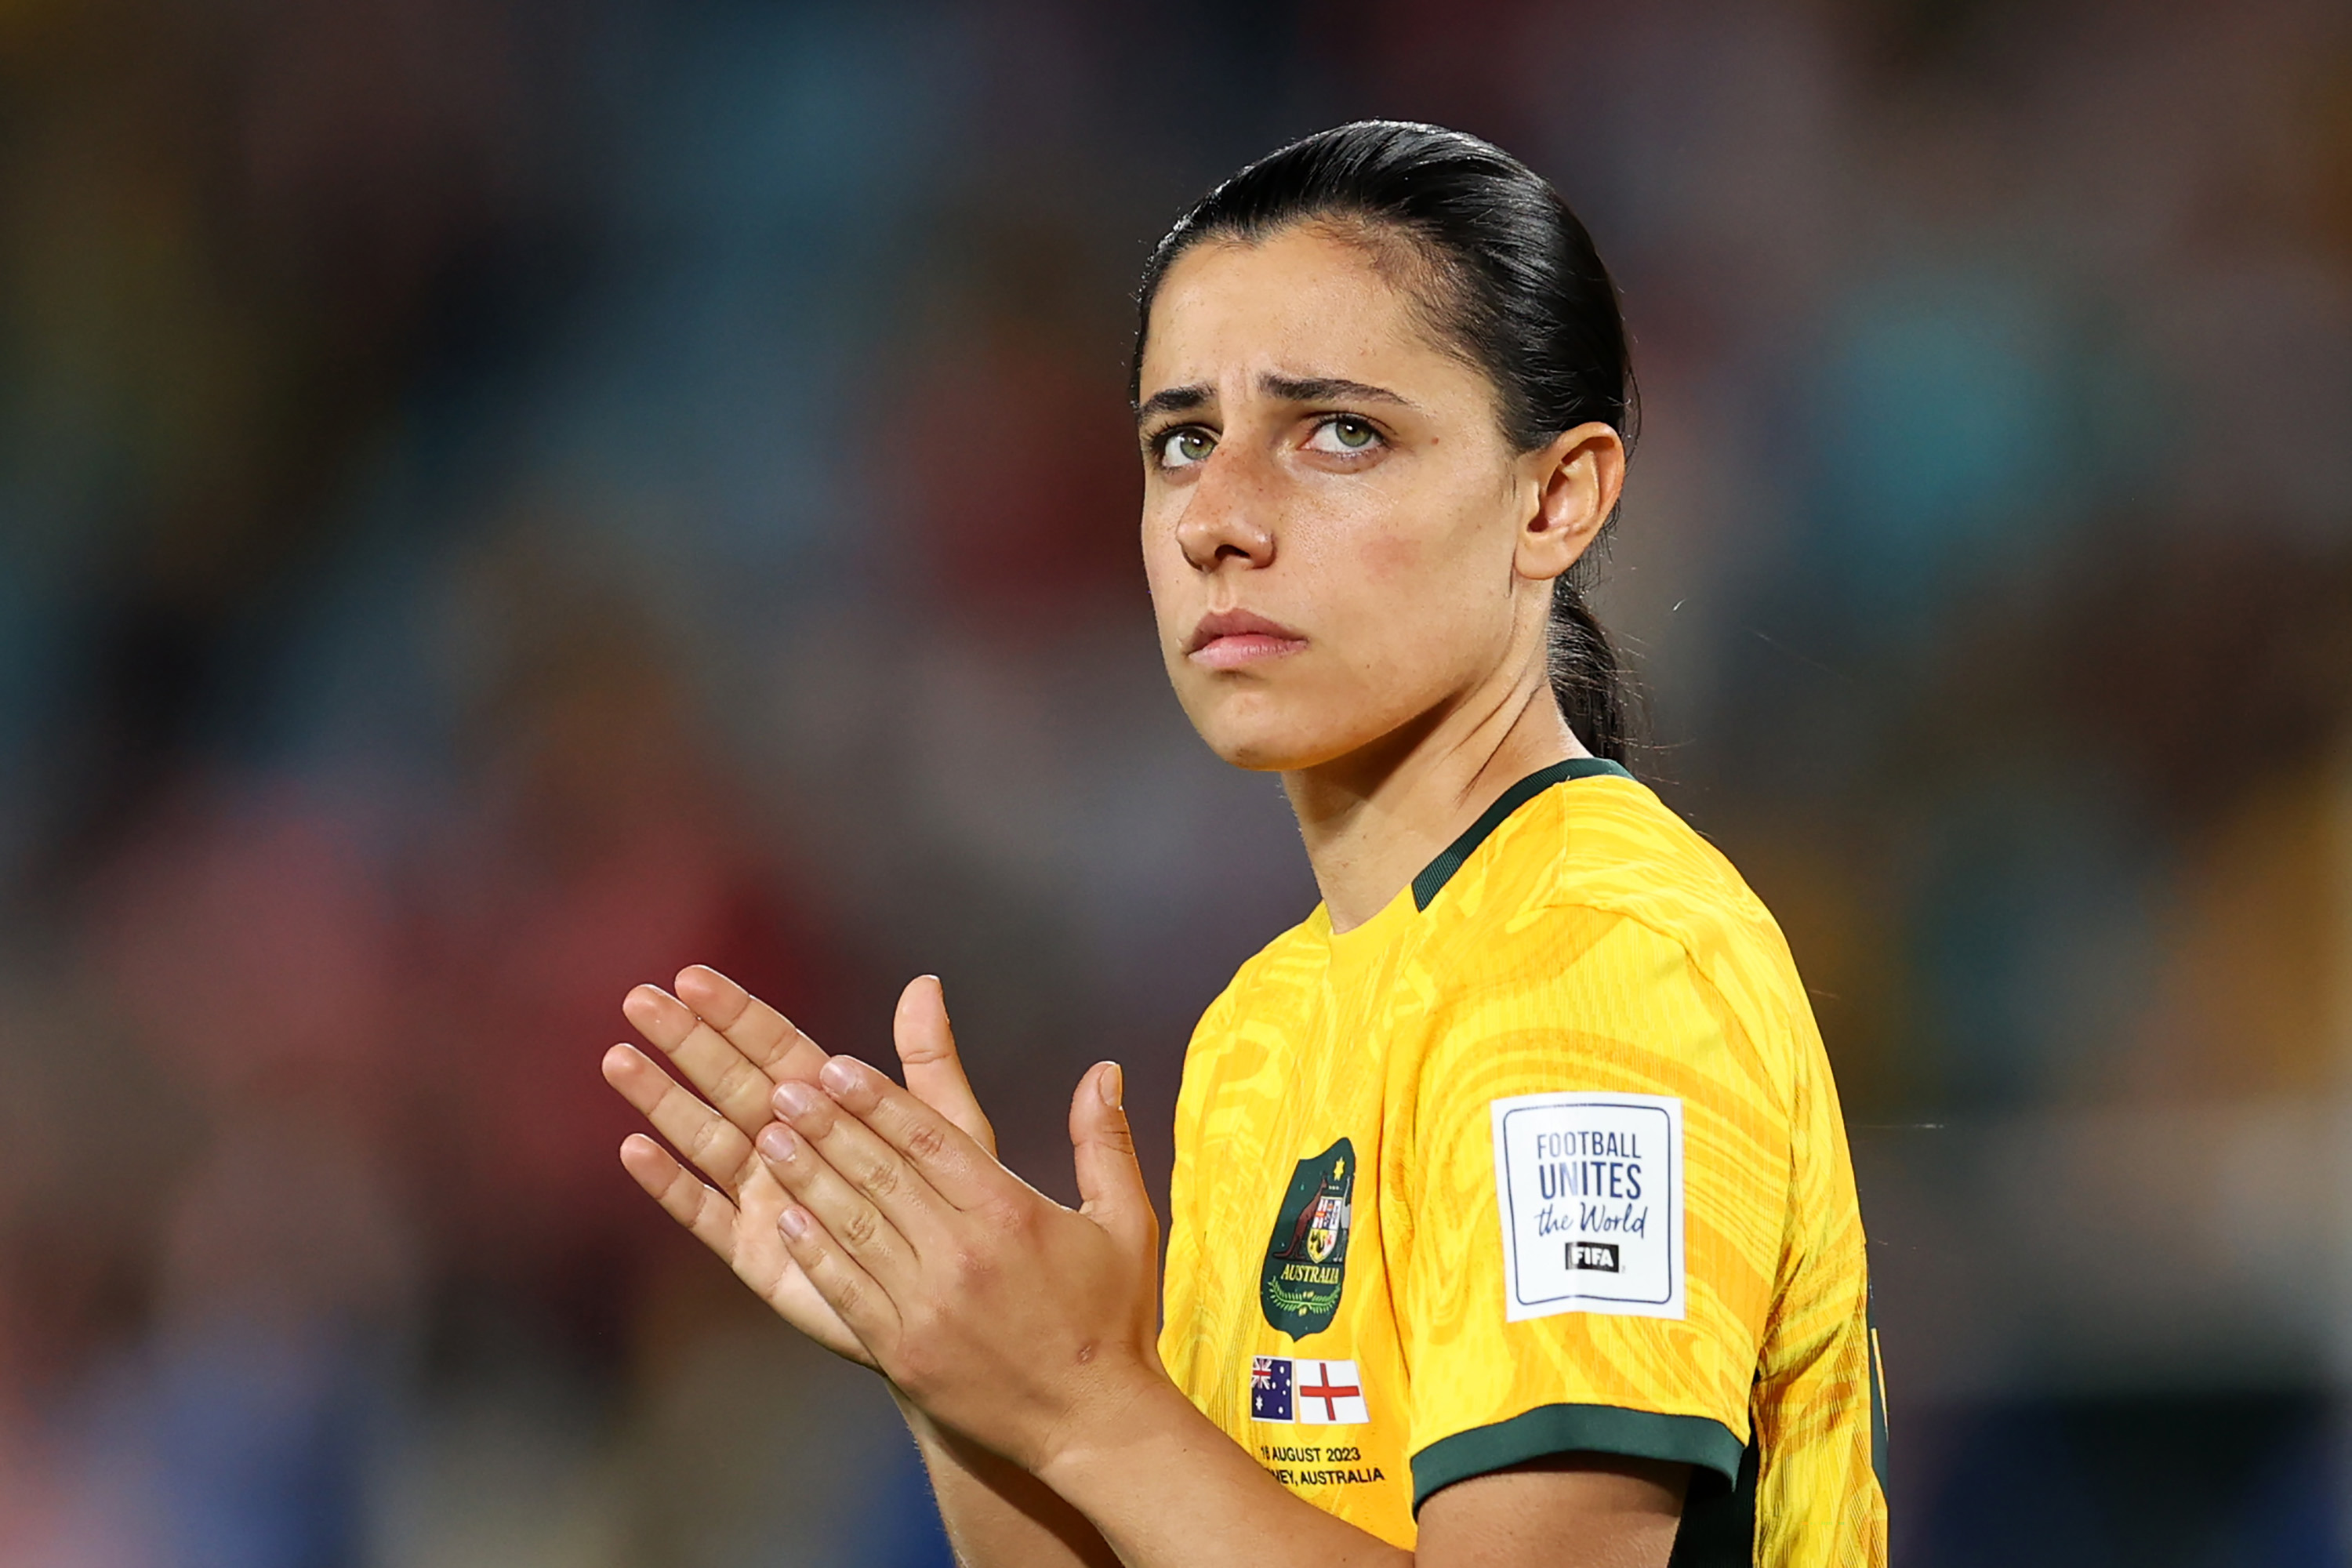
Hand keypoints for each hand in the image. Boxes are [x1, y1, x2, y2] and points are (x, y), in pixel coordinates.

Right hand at [603, 966, 995, 1365]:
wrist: (949, 1302)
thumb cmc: (952, 1211)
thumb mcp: (948, 1132)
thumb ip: (929, 1061)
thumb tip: (925, 982)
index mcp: (830, 1106)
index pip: (774, 1047)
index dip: (735, 1013)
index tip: (692, 977)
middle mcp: (788, 1143)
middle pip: (728, 1082)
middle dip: (685, 1041)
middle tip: (639, 999)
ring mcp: (764, 1195)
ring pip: (704, 1137)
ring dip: (663, 1101)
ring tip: (619, 1060)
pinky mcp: (753, 1251)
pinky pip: (703, 1213)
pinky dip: (670, 1184)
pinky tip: (636, 1151)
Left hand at [750, 1010, 1160, 1473]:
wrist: (1093, 1423)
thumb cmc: (1111, 1319)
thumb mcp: (1125, 1222)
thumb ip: (1105, 1141)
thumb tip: (1104, 1069)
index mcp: (1011, 1212)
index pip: (929, 1139)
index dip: (877, 1099)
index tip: (835, 1067)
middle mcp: (964, 1253)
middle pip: (881, 1174)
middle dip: (827, 1126)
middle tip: (783, 1088)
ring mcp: (929, 1306)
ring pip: (855, 1226)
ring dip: (807, 1178)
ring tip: (769, 1139)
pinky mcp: (905, 1352)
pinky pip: (849, 1290)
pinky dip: (814, 1253)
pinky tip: (786, 1220)